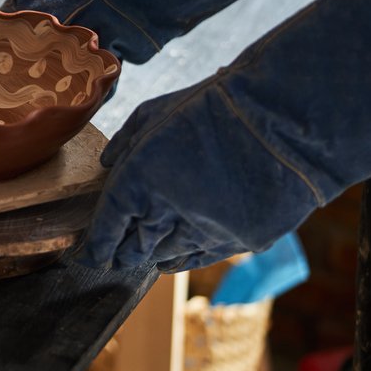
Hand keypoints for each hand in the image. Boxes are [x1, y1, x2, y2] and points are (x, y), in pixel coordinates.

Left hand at [76, 77, 321, 271]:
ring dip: (150, 256)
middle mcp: (168, 211)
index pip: (109, 224)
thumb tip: (108, 165)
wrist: (281, 117)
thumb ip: (125, 143)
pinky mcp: (239, 239)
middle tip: (112, 258)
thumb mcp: (153, 113)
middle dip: (122, 252)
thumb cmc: (210, 108)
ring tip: (139, 258)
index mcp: (139, 179)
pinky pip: (200, 257)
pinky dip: (181, 260)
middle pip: (136, 244)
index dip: (97, 244)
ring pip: (167, 253)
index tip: (89, 255)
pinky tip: (169, 262)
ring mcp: (205, 229)